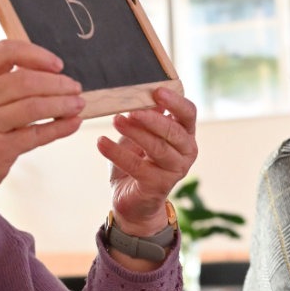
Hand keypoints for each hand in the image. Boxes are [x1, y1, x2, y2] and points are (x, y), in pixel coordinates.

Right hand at [0, 40, 84, 208]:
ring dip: (63, 103)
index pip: (4, 52)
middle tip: (74, 86)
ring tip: (78, 103)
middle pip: (24, 81)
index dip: (36, 54)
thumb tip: (45, 67)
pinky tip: (73, 122)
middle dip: (57, 83)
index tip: (57, 64)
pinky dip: (60, 127)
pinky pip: (37, 134)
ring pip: (34, 106)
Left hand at [97, 87, 197, 236]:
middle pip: (173, 131)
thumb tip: (141, 90)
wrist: (131, 199)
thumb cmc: (138, 160)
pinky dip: (116, 153)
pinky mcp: (158, 186)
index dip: (175, 102)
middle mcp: (186, 152)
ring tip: (115, 121)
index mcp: (185, 134)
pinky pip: (137, 166)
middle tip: (130, 110)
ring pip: (157, 148)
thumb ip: (145, 115)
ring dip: (134, 133)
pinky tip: (101, 142)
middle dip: (151, 119)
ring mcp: (175, 171)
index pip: (188, 113)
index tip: (157, 91)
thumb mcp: (141, 134)